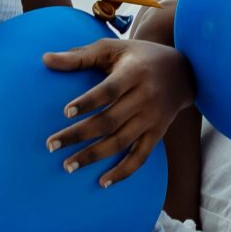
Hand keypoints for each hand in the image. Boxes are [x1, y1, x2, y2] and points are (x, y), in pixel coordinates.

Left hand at [43, 37, 194, 186]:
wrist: (185, 71)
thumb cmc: (138, 56)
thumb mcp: (113, 49)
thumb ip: (80, 56)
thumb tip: (45, 59)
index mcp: (134, 73)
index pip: (110, 90)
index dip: (89, 101)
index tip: (66, 112)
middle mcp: (146, 97)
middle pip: (110, 120)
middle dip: (79, 135)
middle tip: (51, 145)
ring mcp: (153, 118)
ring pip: (122, 141)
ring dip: (94, 156)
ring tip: (68, 165)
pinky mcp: (158, 133)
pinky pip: (141, 156)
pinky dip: (124, 171)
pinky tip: (103, 182)